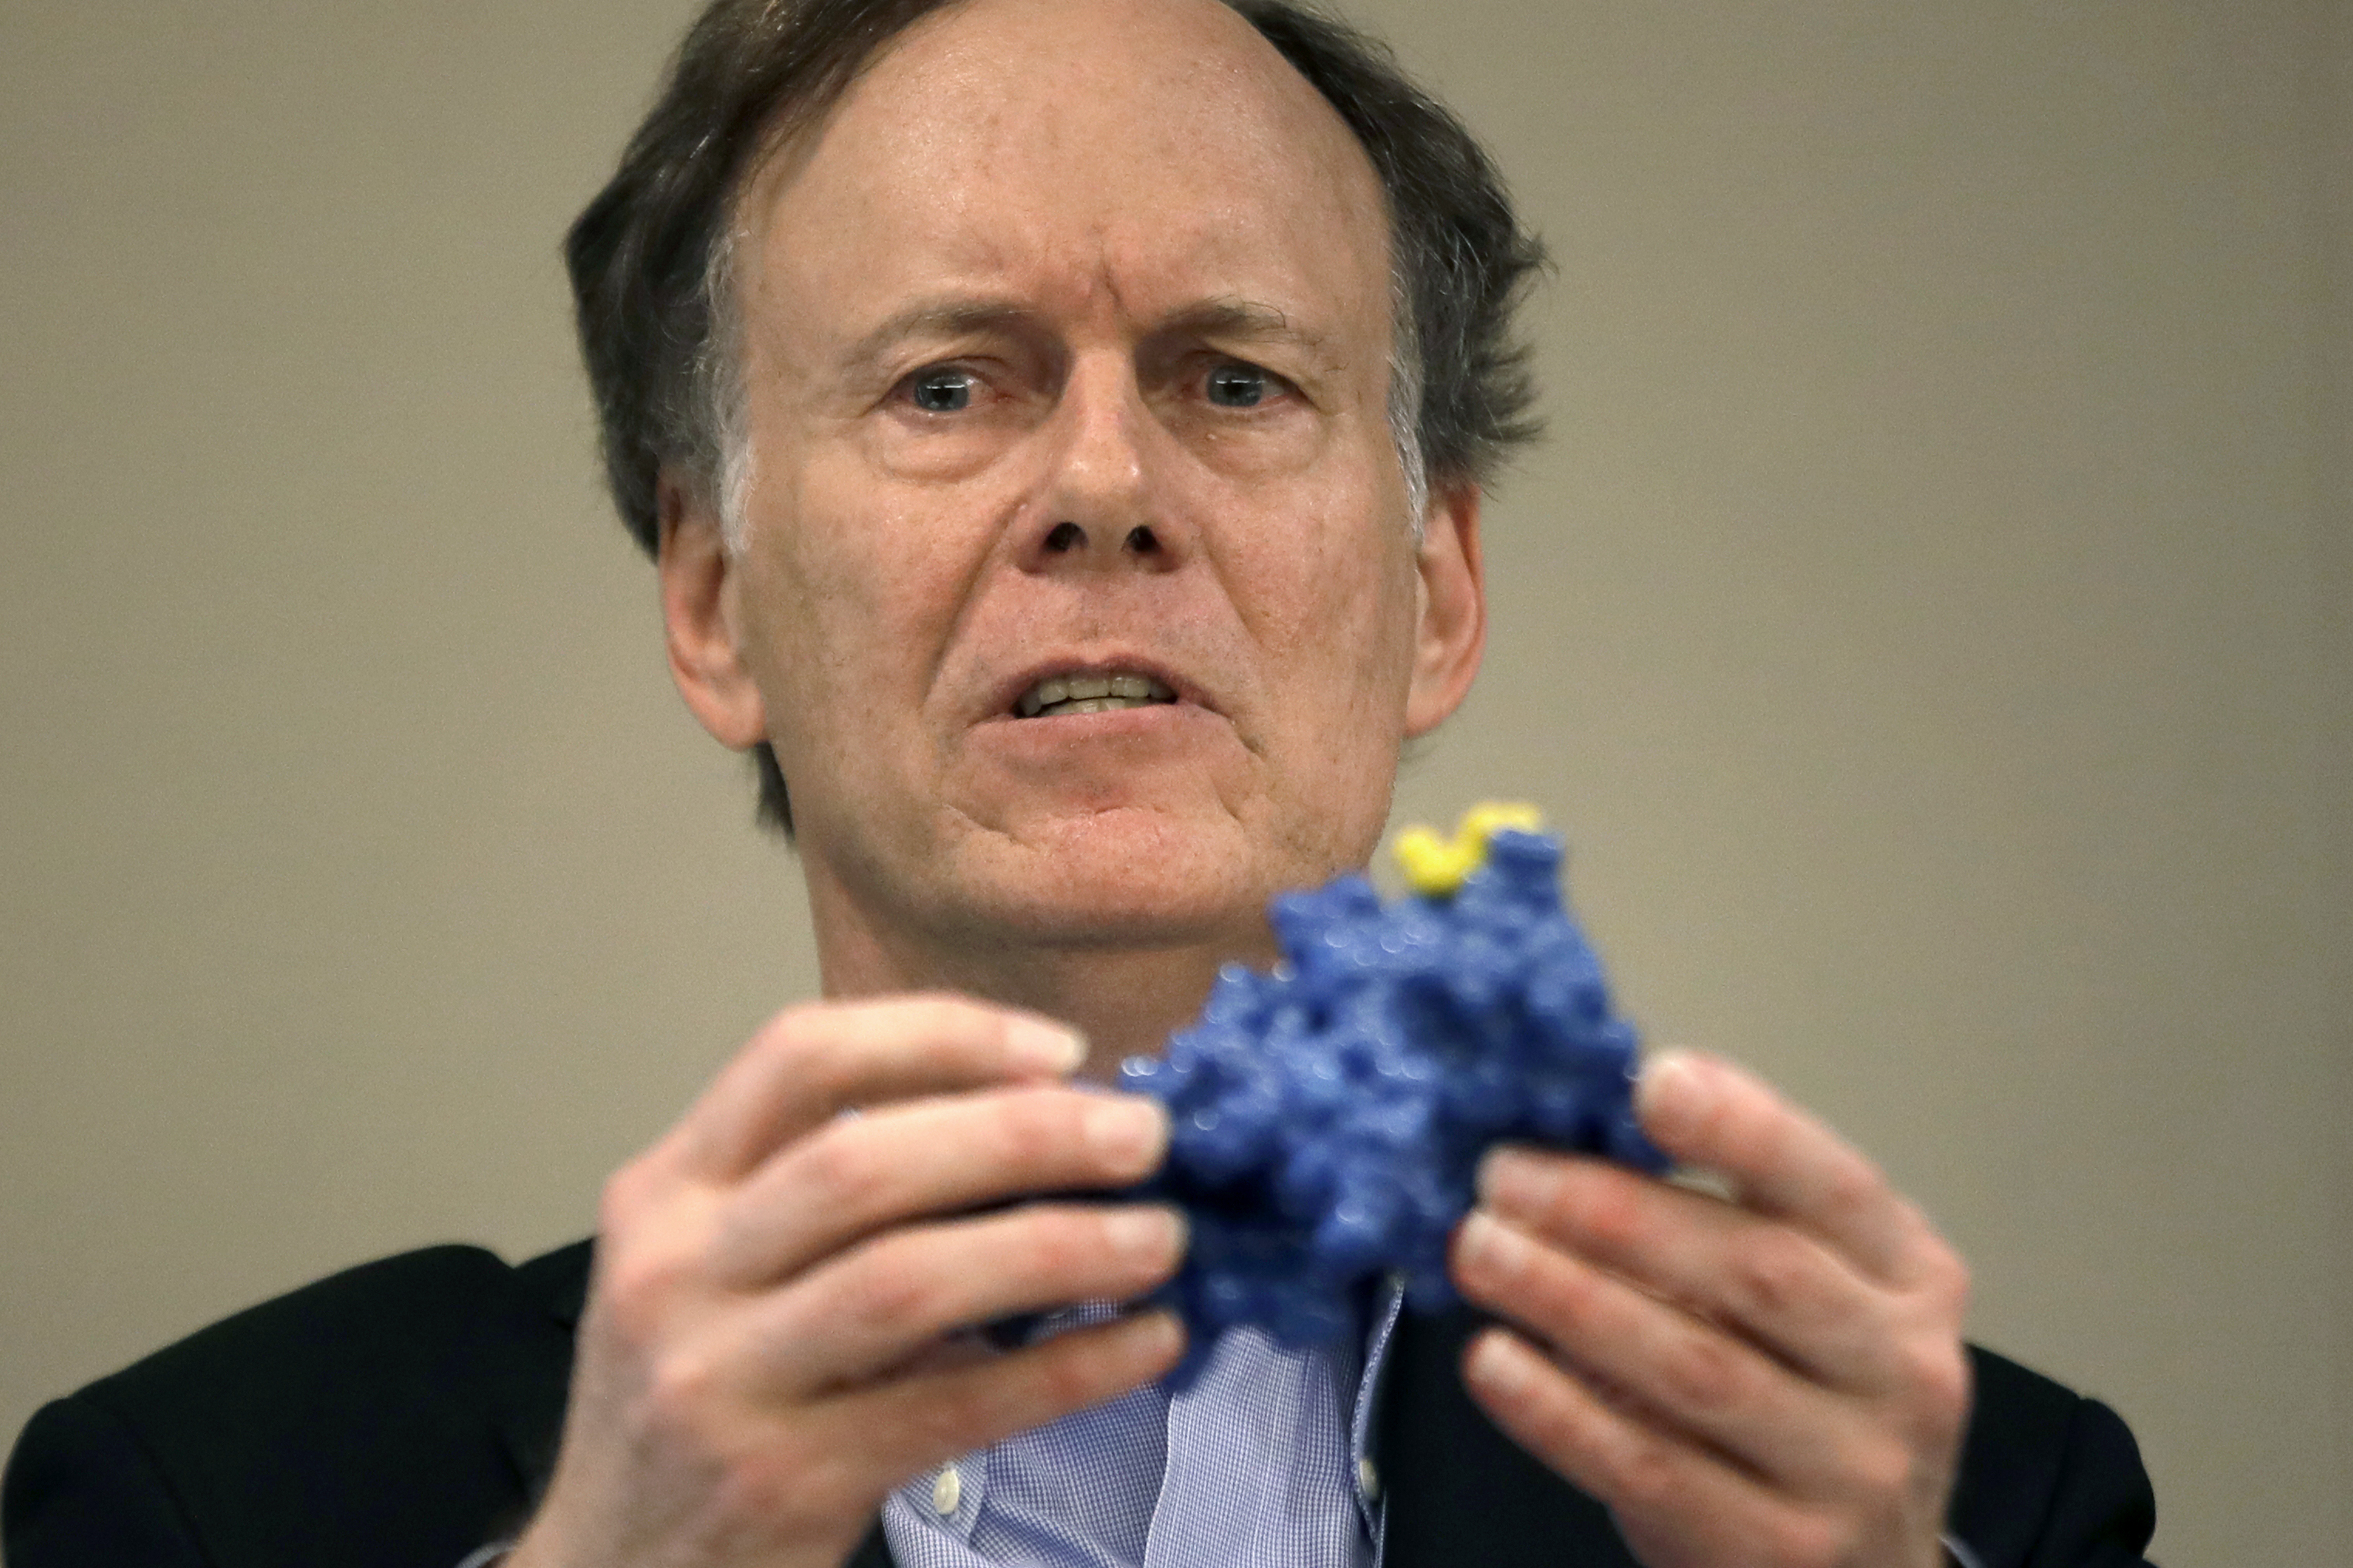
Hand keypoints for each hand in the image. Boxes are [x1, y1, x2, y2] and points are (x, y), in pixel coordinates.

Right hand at [508, 995, 1186, 1567]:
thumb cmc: (697, 1393)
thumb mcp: (714, 1267)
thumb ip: (831, 1193)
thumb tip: (1045, 1120)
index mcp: (668, 1191)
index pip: (799, 1058)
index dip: (941, 1036)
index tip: (1058, 1051)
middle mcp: (680, 1272)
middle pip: (865, 1160)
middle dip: (1023, 1134)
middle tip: (1142, 1133)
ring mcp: (722, 1380)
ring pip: (909, 1280)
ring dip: (1057, 1247)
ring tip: (1162, 1238)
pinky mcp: (784, 1480)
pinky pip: (955, 1407)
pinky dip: (1065, 1368)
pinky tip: (1144, 1342)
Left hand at [1449, 1051, 1970, 1567]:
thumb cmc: (1807, 1399)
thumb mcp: (1806, 1297)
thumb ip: (1721, 1218)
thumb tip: (1575, 1130)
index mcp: (1908, 1276)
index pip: (1836, 1187)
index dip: (1747, 1130)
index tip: (1653, 1082)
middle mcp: (1900, 1369)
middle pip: (1755, 1273)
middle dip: (1617, 1215)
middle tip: (1507, 1176)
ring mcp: (1849, 1469)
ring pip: (1695, 1368)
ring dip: (1570, 1299)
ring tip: (1480, 1250)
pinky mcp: (1778, 1552)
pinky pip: (1649, 1468)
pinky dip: (1560, 1411)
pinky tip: (1495, 1361)